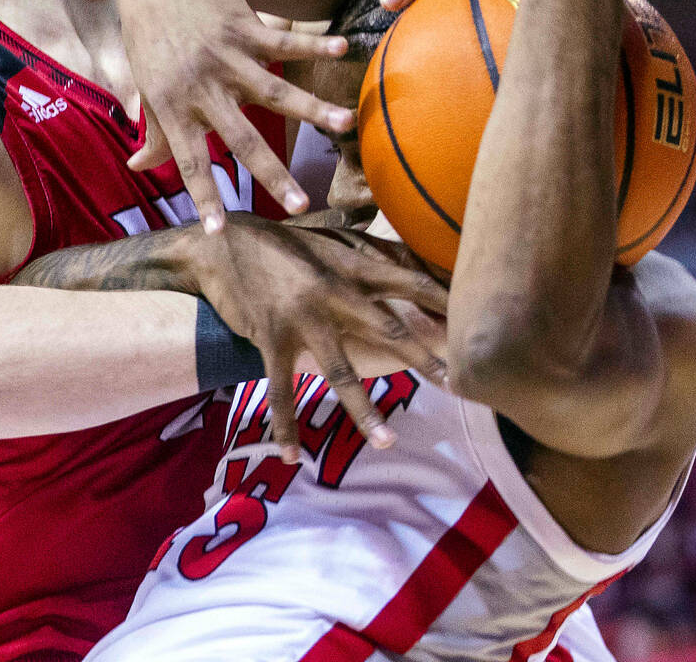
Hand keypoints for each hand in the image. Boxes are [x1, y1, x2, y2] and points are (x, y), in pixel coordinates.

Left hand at [118, 0, 355, 230]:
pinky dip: (313, 44)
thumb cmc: (151, 41)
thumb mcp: (149, 88)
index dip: (203, 196)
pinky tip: (343, 49)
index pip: (189, 162)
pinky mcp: (242, 26)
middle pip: (242, 138)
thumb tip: (137, 168)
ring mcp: (224, 56)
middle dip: (273, 175)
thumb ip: (153, 133)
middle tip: (302, 206)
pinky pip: (283, 40)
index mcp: (175, 108)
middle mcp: (201, 87)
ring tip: (344, 124)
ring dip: (312, 107)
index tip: (218, 232)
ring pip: (274, 89)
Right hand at [188, 214, 448, 460]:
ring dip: (365, 411)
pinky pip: (282, 390)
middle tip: (455, 386)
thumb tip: (409, 259)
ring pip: (341, 373)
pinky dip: (286, 425)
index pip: (410, 281)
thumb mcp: (327, 240)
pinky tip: (292, 455)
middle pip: (389, 329)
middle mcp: (333, 291)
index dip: (444, 302)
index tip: (474, 323)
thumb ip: (366, 252)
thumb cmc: (280, 242)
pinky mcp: (272, 337)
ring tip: (388, 442)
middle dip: (424, 360)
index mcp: (351, 264)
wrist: (221, 244)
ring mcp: (303, 318)